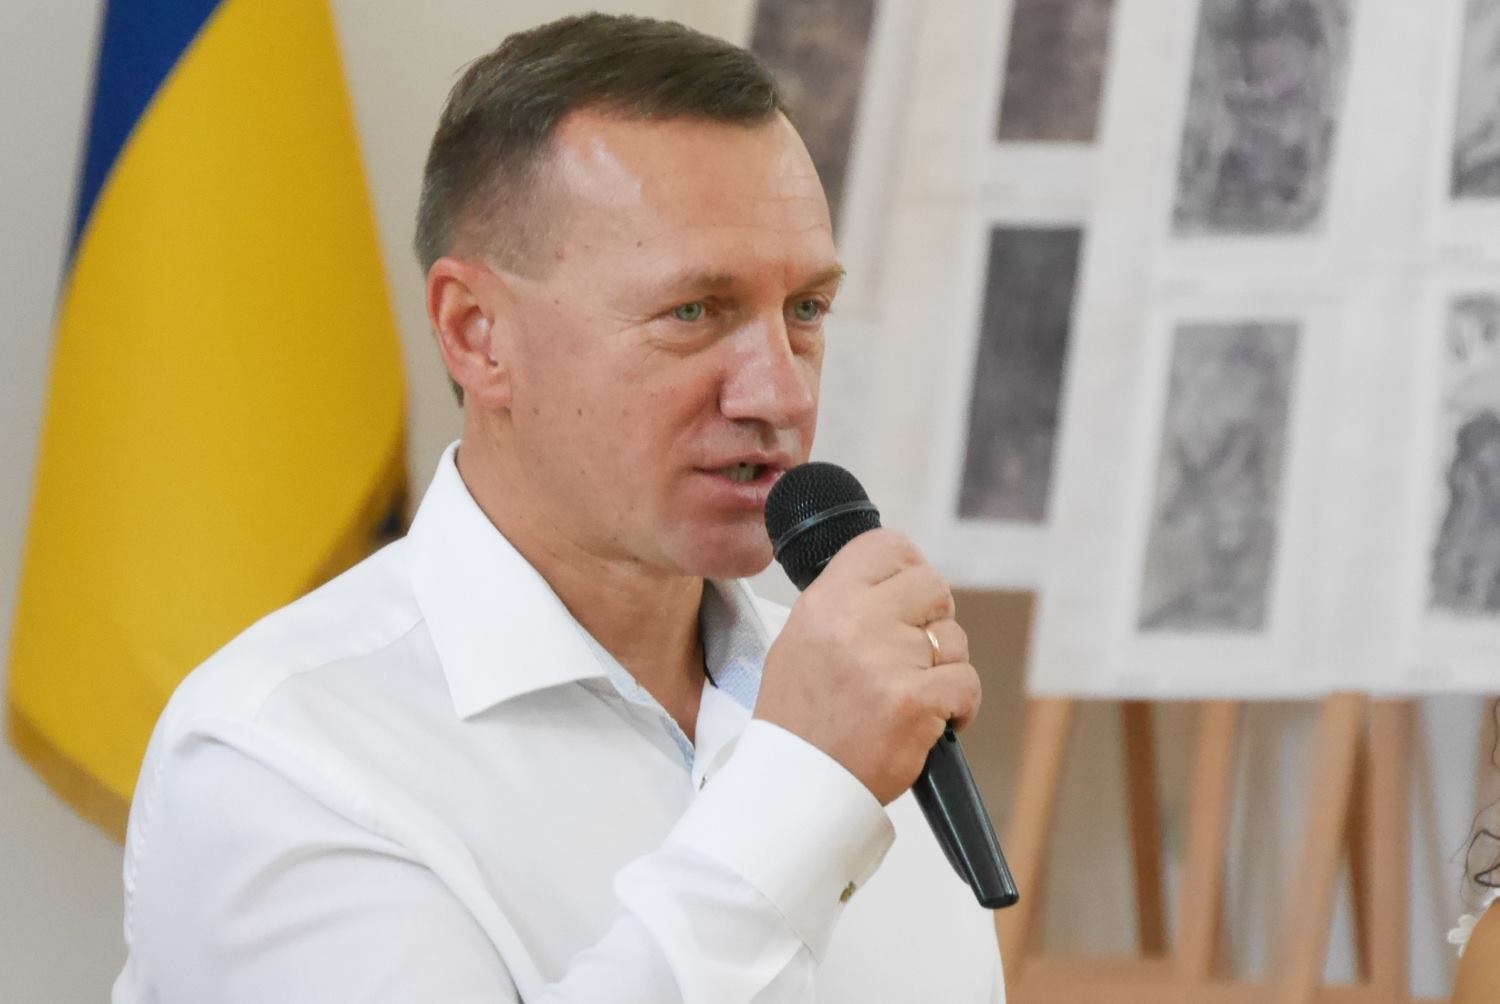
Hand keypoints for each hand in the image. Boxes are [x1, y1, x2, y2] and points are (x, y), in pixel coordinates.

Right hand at [754, 528, 980, 804]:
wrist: (797, 785)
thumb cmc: (800, 721)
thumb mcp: (800, 642)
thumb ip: (845, 606)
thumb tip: (894, 584)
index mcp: (825, 602)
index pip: (886, 546)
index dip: (909, 566)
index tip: (913, 591)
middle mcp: (856, 621)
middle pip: (932, 585)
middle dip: (935, 619)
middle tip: (917, 652)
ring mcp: (888, 660)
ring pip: (954, 639)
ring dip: (945, 667)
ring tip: (912, 694)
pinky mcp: (916, 700)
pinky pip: (966, 682)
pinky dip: (959, 706)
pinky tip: (933, 721)